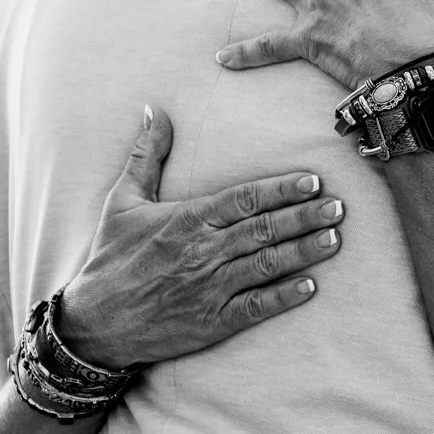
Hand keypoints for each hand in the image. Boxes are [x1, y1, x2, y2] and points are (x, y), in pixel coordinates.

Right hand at [57, 107, 345, 369]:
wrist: (94, 323)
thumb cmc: (111, 258)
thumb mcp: (122, 201)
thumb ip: (146, 155)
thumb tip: (152, 110)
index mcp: (187, 219)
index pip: (244, 199)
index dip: (282, 189)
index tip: (313, 181)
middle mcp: (203, 251)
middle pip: (264, 229)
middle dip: (305, 216)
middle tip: (339, 207)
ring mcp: (209, 288)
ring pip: (266, 264)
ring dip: (303, 251)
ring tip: (334, 239)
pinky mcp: (211, 322)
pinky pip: (255, 306)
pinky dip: (283, 297)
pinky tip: (310, 286)